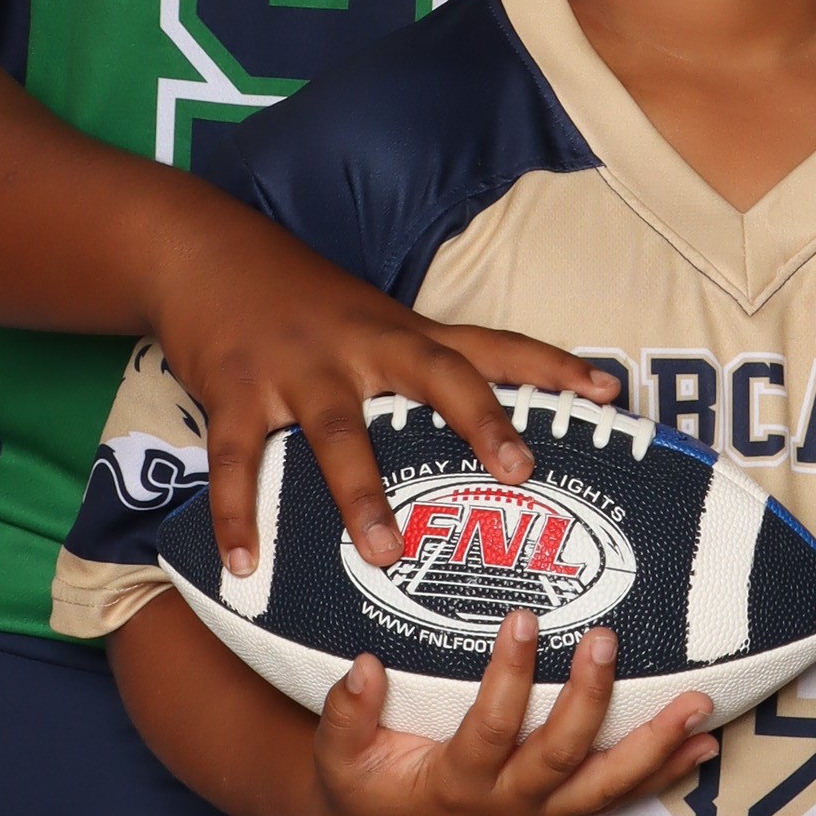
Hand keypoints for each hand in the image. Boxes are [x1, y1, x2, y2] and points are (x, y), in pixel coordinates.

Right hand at [146, 204, 594, 577]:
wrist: (206, 251)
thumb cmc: (304, 301)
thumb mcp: (375, 321)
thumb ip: (425, 370)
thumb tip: (489, 432)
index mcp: (402, 333)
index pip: (491, 347)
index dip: (551, 367)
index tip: (609, 391)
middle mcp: (362, 347)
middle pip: (435, 377)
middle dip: (480, 421)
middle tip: (519, 472)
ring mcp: (299, 369)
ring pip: (338, 432)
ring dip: (362, 494)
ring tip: (387, 554)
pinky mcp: (237, 392)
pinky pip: (239, 462)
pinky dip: (238, 516)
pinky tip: (246, 564)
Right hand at [301, 612, 715, 815]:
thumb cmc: (364, 796)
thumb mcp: (338, 761)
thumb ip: (346, 715)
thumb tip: (364, 665)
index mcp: (455, 785)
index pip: (491, 728)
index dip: (509, 676)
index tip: (523, 616)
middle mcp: (509, 804)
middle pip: (563, 755)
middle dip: (592, 699)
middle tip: (608, 640)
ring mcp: (542, 814)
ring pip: (609, 784)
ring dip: (658, 746)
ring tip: (701, 707)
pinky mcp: (560, 815)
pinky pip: (620, 797)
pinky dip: (665, 773)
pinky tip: (706, 748)